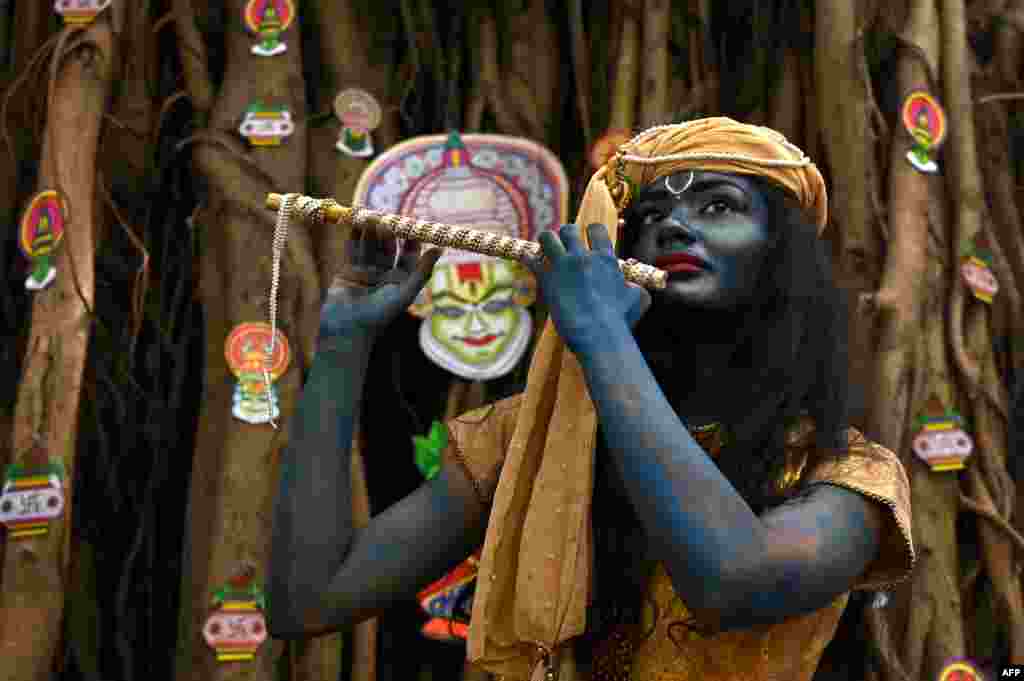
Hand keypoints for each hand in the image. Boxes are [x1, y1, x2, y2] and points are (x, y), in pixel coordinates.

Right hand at [319, 229, 441, 341]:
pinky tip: (356, 223)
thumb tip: (440, 248)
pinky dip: (354, 236)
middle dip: (388, 234)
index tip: (414, 226)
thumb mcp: (405, 292)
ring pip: (371, 247)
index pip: (409, 256)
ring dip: (371, 232)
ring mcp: (367, 271)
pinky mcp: (349, 270)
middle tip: (389, 219)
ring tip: (371, 218)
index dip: (412, 241)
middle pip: (389, 248)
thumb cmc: (380, 314)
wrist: (348, 327)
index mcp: (402, 280)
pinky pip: (353, 249)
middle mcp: (385, 274)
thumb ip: (422, 271)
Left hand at [526, 223, 650, 352]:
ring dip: (546, 242)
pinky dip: (529, 259)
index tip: (586, 239)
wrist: (599, 334)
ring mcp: (563, 266)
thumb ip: (633, 287)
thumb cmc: (620, 320)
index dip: (589, 232)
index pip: (595, 229)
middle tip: (564, 249)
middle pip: (568, 229)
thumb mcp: (636, 299)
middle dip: (565, 236)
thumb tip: (630, 285)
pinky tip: (529, 261)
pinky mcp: (546, 279)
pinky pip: (531, 259)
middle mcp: (583, 256)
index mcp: (605, 258)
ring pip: (547, 237)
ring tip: (546, 251)